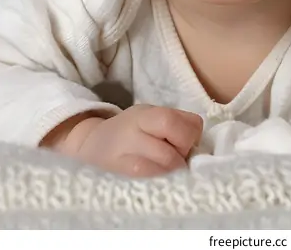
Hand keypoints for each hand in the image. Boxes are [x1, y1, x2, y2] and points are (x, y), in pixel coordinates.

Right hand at [42, 104, 203, 176]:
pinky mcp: (123, 173)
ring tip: (165, 167)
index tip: (186, 141)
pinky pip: (151, 177)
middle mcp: (138, 129)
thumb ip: (174, 124)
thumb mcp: (150, 117)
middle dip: (184, 152)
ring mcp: (128, 152)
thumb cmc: (129, 131)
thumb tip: (200, 143)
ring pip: (167, 163)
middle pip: (179, 141)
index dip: (192, 134)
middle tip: (176, 156)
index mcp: (148, 113)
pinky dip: (160, 178)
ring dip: (173, 169)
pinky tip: (155, 175)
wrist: (91, 145)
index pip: (187, 122)